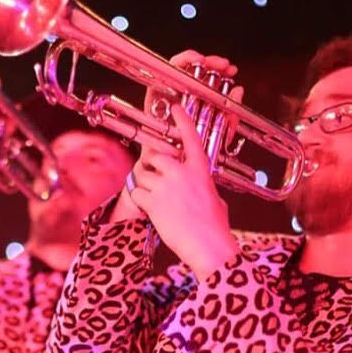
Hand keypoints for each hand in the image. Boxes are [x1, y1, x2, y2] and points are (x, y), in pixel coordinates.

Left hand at [111, 50, 240, 225]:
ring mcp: (166, 186)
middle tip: (155, 181)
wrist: (208, 246)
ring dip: (144, 186)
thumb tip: (198, 186)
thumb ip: (202, 185)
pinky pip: (136, 193)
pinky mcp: (153, 202)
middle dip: (151, 167)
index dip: (181, 120)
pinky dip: (139, 201)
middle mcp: (182, 173)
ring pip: (142, 174)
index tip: (174, 107)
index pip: (190, 137)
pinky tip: (151, 210)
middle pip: (155, 156)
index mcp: (201, 170)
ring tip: (155, 200)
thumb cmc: (215, 226)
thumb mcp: (215, 198)